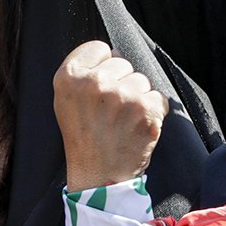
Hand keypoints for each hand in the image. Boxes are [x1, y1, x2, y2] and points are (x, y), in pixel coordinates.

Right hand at [53, 40, 166, 192]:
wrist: (98, 177)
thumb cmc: (83, 138)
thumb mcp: (66, 101)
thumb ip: (84, 73)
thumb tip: (115, 52)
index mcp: (68, 77)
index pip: (99, 48)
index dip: (102, 68)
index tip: (98, 91)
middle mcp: (93, 83)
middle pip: (122, 62)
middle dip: (120, 84)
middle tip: (109, 112)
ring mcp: (121, 95)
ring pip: (141, 80)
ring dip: (137, 99)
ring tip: (122, 122)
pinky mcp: (145, 109)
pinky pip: (158, 97)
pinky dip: (153, 113)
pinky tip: (137, 128)